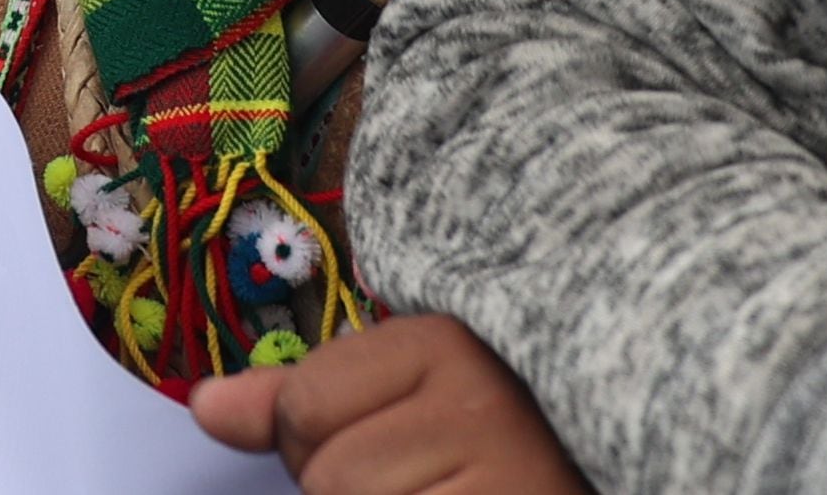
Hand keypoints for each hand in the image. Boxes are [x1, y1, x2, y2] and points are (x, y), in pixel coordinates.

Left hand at [187, 314, 591, 494]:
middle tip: (429, 475)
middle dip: (350, 486)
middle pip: (325, 475)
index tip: (390, 434)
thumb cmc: (504, 428)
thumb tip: (206, 407)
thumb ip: (305, 393)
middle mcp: (479, 408)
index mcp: (448, 347)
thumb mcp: (410, 385)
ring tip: (450, 491)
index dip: (317, 437)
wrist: (621, 445)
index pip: (301, 408)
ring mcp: (502, 479)